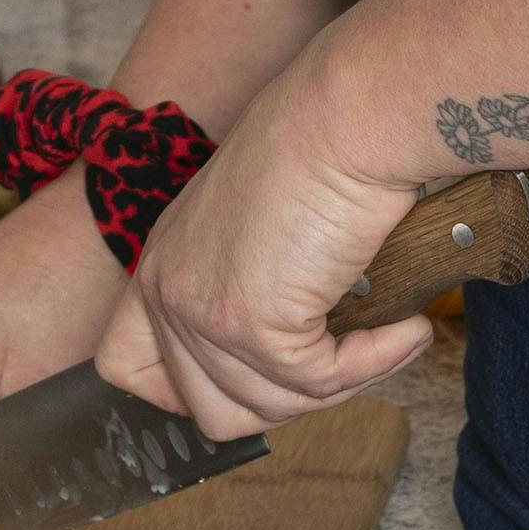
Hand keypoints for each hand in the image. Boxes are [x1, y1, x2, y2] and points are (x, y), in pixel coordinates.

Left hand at [97, 62, 432, 441]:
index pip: (124, 367)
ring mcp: (204, 312)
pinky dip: (373, 362)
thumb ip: (251, 287)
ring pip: (269, 407)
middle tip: (341, 356)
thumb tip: (294, 368)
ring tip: (385, 331)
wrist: (347, 118)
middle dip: (286, 399)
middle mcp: (169, 290)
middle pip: (208, 410)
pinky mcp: (253, 324)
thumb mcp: (261, 226)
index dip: (184, 393)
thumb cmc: (320, 151)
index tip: (252, 382)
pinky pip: (320, 384)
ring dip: (339, 382)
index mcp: (163, 264)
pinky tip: (404, 327)